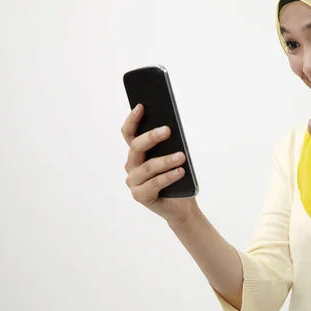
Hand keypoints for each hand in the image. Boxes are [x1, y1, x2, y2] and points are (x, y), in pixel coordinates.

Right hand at [121, 104, 196, 223]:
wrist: (181, 204)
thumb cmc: (177, 176)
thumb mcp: (174, 156)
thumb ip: (169, 144)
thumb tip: (171, 127)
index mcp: (137, 153)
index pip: (129, 133)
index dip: (133, 119)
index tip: (141, 106)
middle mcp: (131, 165)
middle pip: (136, 147)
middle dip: (151, 137)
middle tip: (168, 130)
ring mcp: (134, 181)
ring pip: (148, 167)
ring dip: (166, 160)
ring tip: (181, 156)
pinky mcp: (140, 196)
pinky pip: (154, 184)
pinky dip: (168, 177)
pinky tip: (180, 171)